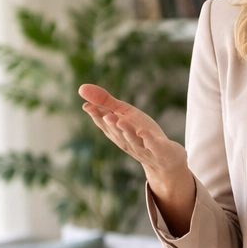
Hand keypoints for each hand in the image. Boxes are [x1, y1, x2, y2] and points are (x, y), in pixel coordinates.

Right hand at [79, 83, 193, 233]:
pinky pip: (153, 146)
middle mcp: (126, 141)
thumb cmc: (141, 133)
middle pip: (117, 133)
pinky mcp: (159, 151)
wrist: (165, 159)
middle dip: (111, 124)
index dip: (96, 115)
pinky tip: (143, 131)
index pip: (104, 124)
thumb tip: (81, 88)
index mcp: (116, 133)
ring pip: (132, 139)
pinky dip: (147, 139)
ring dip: (126, 131)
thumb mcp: (124, 114)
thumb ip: (105, 101)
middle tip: (104, 114)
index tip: (87, 106)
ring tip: (119, 120)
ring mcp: (142, 147)